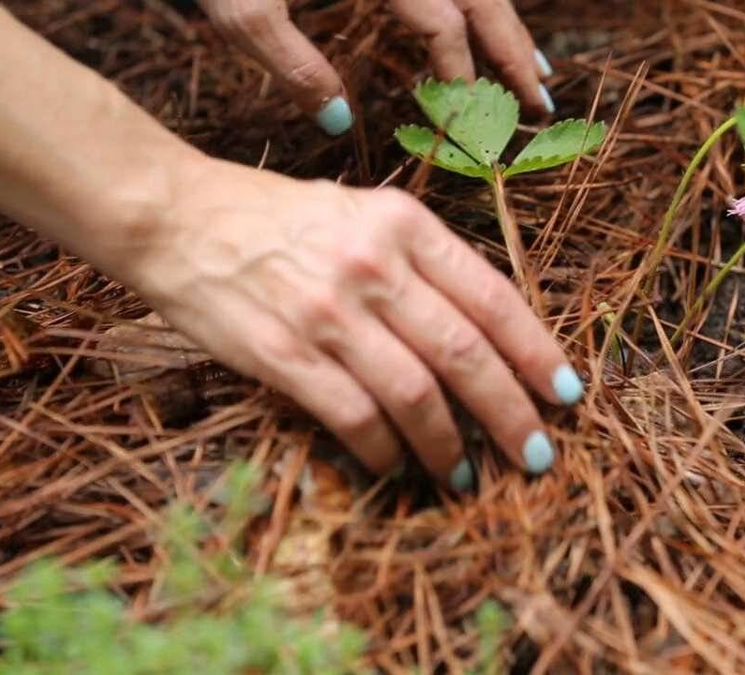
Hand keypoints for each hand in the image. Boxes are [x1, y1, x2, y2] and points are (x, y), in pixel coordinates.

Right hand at [121, 159, 583, 489]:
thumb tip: (488, 334)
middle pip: (466, 356)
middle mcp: (374, 266)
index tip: (565, 394)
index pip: (494, 298)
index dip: (538, 354)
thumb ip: (425, 262)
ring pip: (416, 397)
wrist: (178, 217)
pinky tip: (396, 465)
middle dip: (511, 416)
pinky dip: (384, 452)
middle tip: (534, 456)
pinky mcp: (283, 354)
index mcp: (404, 225)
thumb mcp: (365, 213)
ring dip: (449, 448)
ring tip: (466, 475)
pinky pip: (354, 418)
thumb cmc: (280, 219)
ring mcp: (328, 312)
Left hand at [197, 0, 555, 135]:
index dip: (460, 77)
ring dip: (507, 21)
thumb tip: (338, 122)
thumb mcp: (241, 7)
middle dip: (514, 50)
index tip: (468, 123)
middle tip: (542, 101)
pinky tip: (483, 19)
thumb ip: (291, 64)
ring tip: (532, 65)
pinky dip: (477, 0)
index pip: (444, 25)